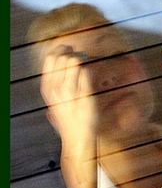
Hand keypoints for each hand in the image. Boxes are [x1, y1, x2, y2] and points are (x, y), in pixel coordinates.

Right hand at [39, 44, 97, 167]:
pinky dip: (89, 69)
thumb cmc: (67, 117)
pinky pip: (86, 71)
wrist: (77, 137)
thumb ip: (55, 80)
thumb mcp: (54, 98)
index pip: (50, 58)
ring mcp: (69, 90)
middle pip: (63, 56)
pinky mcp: (84, 93)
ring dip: (82, 58)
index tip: (68, 50)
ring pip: (75, 60)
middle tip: (80, 56)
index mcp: (47, 87)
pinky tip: (90, 76)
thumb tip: (62, 56)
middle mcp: (55, 88)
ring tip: (85, 63)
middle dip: (73, 52)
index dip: (60, 50)